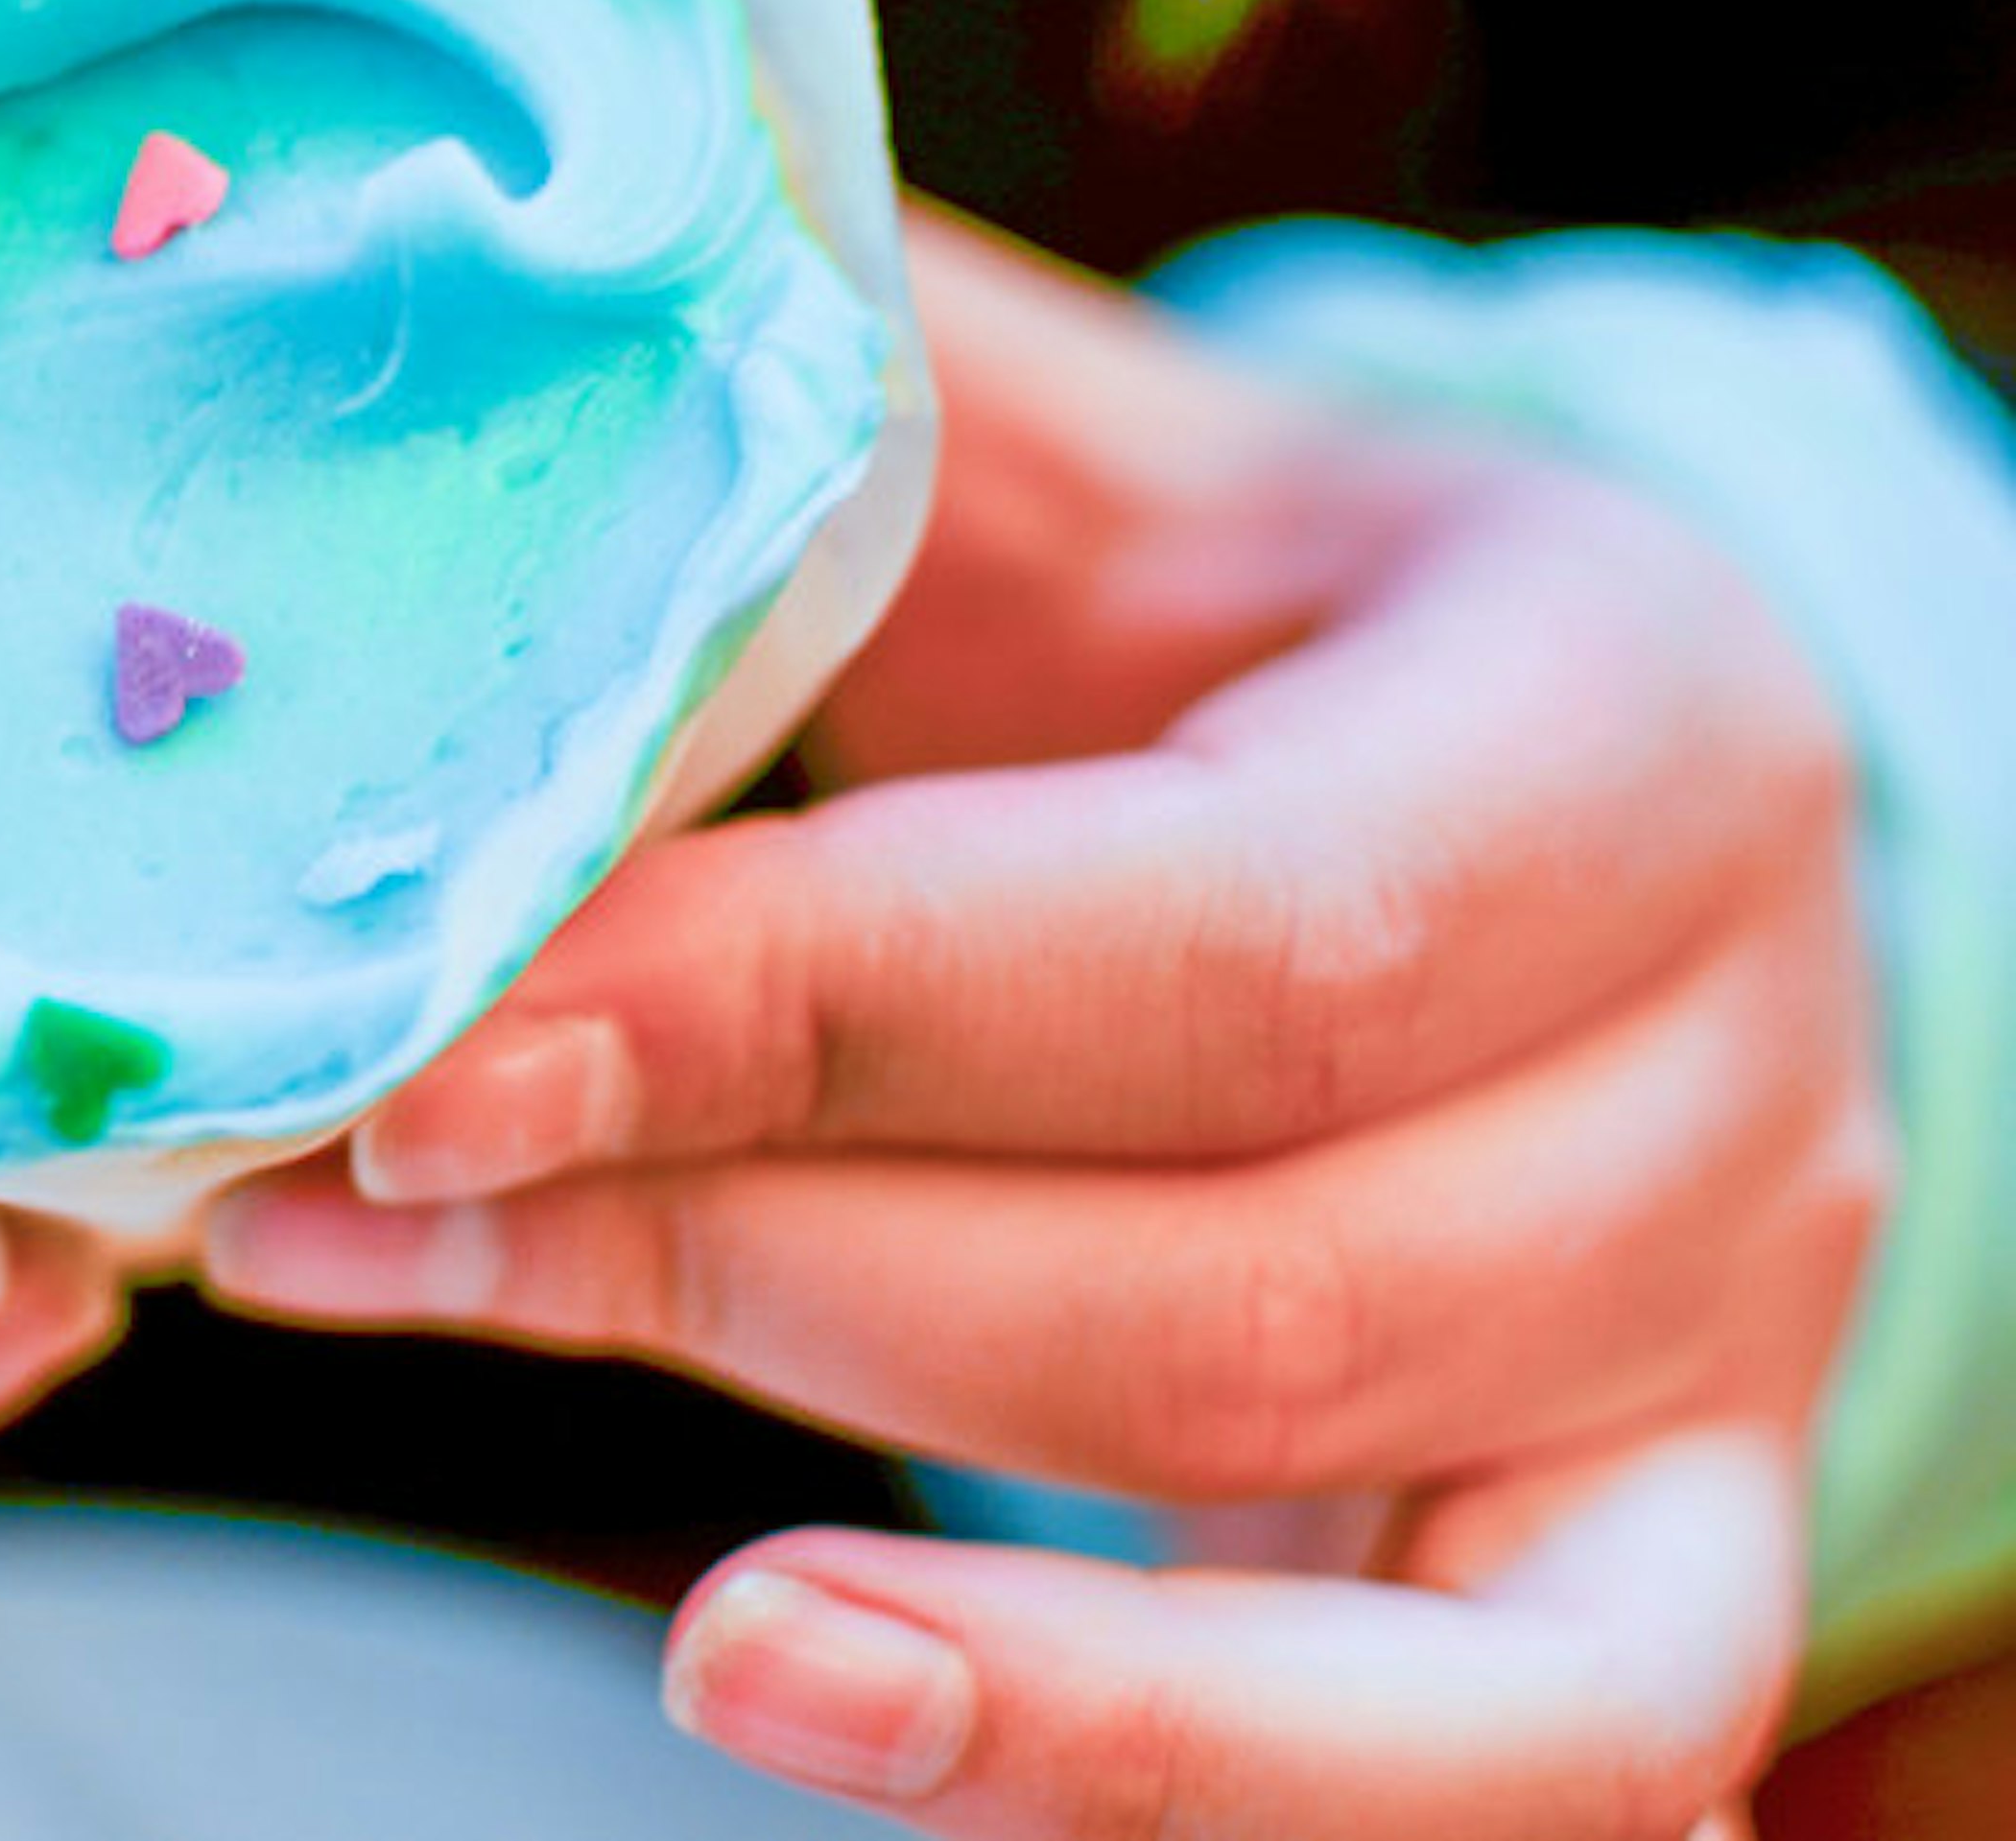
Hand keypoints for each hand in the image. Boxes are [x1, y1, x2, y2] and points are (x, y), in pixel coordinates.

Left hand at [202, 210, 1886, 1839]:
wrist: (1504, 810)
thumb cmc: (1221, 620)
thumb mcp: (1068, 466)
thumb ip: (798, 427)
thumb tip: (408, 402)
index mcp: (1617, 719)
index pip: (1223, 937)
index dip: (801, 1020)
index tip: (422, 1066)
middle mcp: (1741, 1065)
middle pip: (1248, 1285)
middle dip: (759, 1280)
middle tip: (363, 1228)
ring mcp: (1727, 1359)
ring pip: (1357, 1583)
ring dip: (942, 1621)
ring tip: (645, 1605)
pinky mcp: (1658, 1570)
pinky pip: (1498, 1791)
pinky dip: (1175, 1797)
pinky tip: (860, 1729)